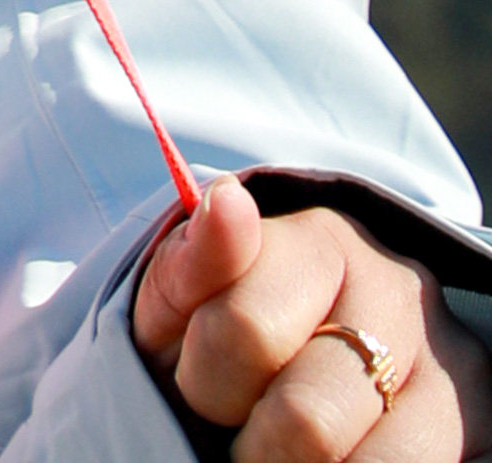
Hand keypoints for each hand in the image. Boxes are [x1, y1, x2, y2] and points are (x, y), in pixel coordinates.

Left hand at [134, 175, 491, 460]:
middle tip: (245, 434)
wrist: (276, 372)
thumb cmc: (213, 337)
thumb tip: (226, 202)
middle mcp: (400, 291)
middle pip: (306, 417)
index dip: (205, 386)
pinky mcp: (480, 419)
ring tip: (287, 449)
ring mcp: (450, 359)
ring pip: (371, 462)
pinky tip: (335, 461)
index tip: (201, 390)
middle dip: (256, 444)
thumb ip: (192, 265)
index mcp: (319, 244)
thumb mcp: (179, 302)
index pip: (245, 332)